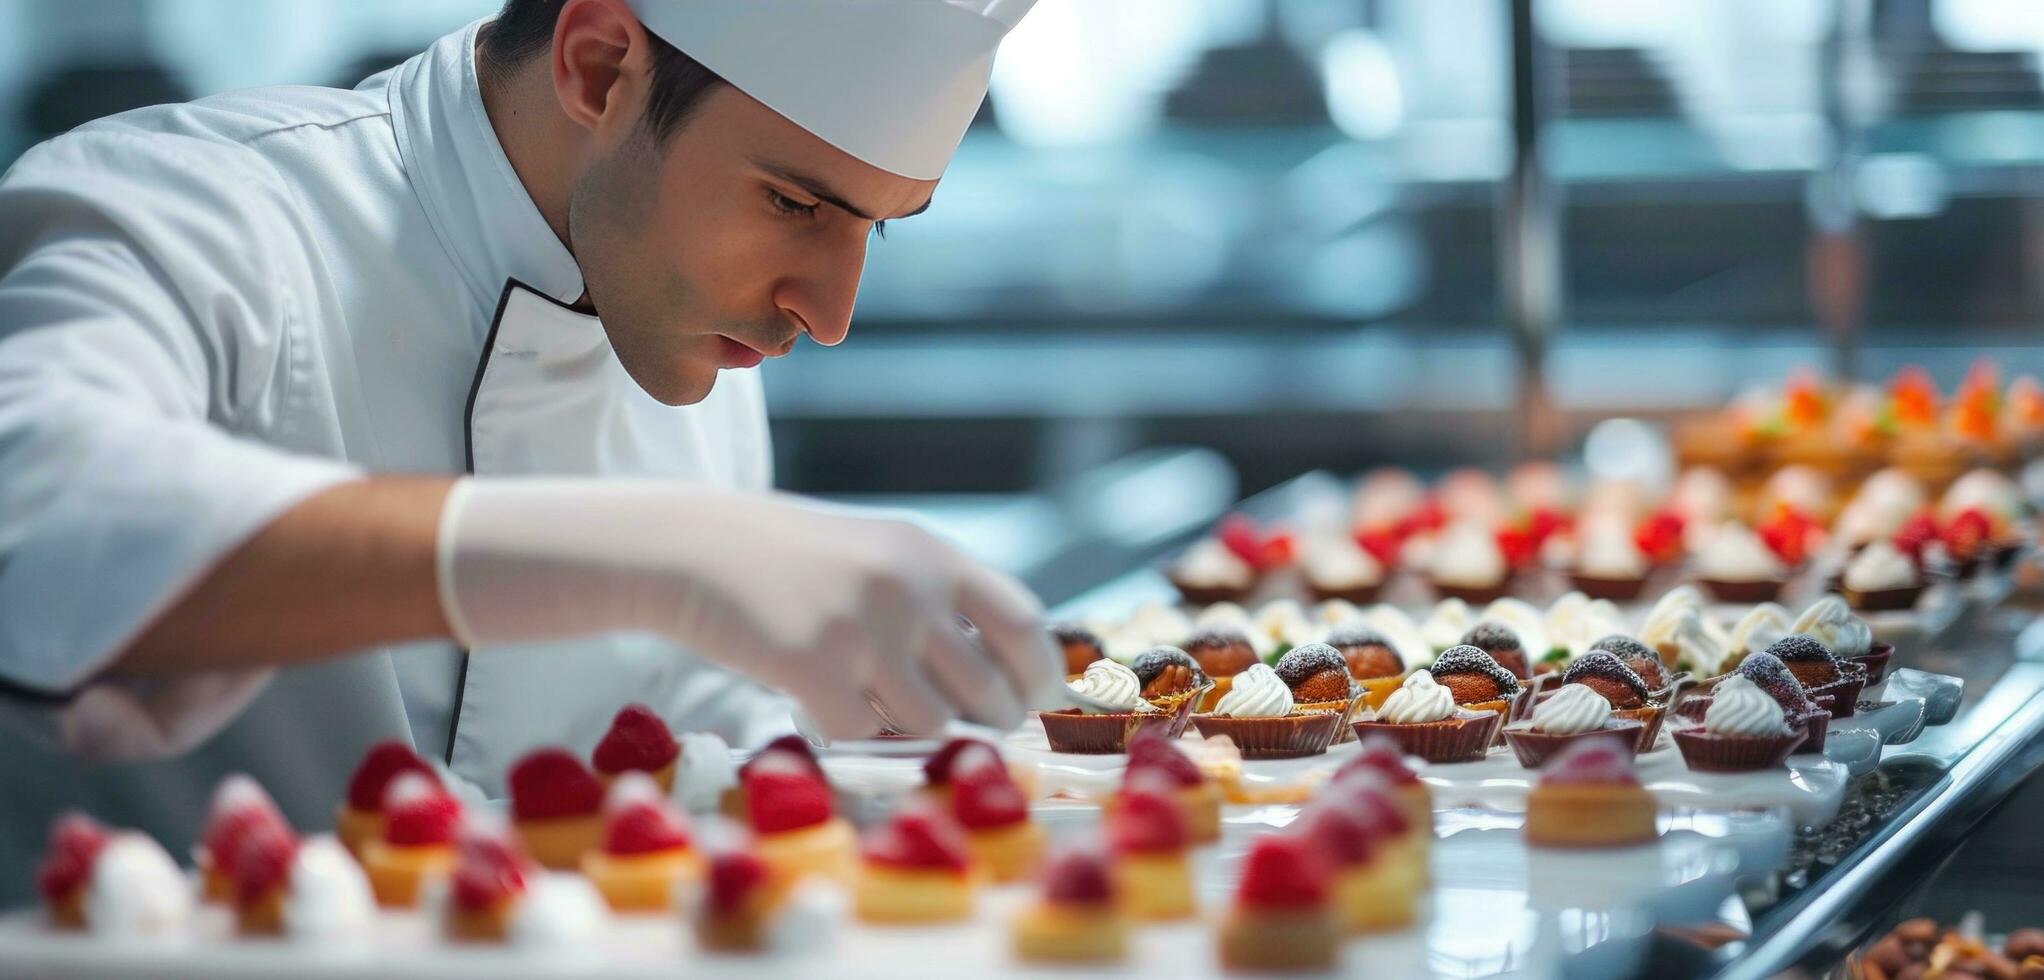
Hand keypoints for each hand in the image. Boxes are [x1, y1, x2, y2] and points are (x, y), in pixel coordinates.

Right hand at [437, 479, 1059, 738]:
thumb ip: (944, 599)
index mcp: (935, 557)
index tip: (1034, 701)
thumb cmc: (797, 560)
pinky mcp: (814, 667)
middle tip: (963, 723)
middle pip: (989, 690)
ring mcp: (864, 629)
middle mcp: (909, 589)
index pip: (1025, 624)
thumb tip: (1014, 672)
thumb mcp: (883, 553)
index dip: (1039, 674)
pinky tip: (826, 699)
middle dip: (986, 720)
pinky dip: (853, 732)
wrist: (696, 547)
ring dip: (910, 728)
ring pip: (932, 724)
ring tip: (877, 701)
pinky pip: (865, 735)